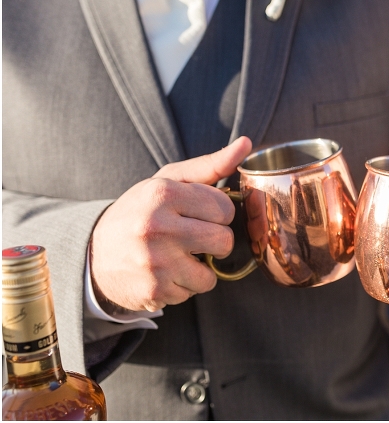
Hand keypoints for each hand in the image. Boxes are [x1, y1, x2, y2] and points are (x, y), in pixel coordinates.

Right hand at [90, 137, 252, 311]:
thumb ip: (210, 165)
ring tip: (178, 256)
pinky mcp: (154, 291)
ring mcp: (155, 262)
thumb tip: (246, 144)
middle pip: (224, 241)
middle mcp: (157, 227)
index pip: (224, 208)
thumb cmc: (141, 212)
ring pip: (211, 273)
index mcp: (162, 194)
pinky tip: (164, 273)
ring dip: (200, 268)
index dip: (216, 214)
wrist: (93, 254)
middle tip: (192, 237)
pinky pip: (193, 292)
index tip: (199, 215)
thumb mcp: (168, 182)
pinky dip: (184, 285)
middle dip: (214, 241)